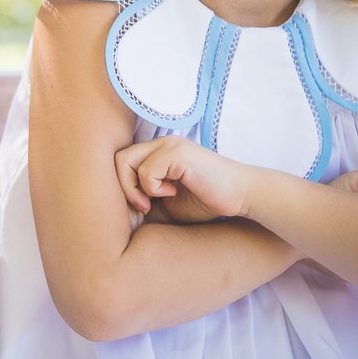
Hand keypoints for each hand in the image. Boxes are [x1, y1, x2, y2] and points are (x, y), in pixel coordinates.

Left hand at [115, 135, 251, 222]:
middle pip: (118, 159)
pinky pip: (146, 171)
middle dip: (124, 188)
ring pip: (126, 162)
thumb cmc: (207, 201)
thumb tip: (115, 215)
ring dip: (136, 188)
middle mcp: (161, 143)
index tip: (141, 208)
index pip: (121, 162)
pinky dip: (153, 188)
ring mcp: (169, 145)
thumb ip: (144, 202)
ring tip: (157, 201)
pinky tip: (174, 193)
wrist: (242, 197)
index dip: (123, 187)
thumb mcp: (167, 204)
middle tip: (143, 207)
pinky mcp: (177, 153)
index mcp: (158, 152)